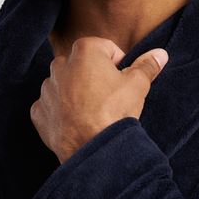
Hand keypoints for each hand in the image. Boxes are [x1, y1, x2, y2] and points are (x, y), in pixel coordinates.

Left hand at [30, 37, 168, 164]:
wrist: (94, 149)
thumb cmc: (115, 112)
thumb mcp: (137, 85)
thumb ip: (147, 66)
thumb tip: (160, 54)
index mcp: (84, 51)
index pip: (105, 48)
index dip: (117, 64)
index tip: (122, 80)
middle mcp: (60, 65)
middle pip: (81, 65)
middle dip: (93, 76)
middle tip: (107, 97)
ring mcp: (47, 90)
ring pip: (63, 85)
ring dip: (75, 93)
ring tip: (92, 112)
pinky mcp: (39, 112)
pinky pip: (51, 106)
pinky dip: (60, 112)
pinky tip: (76, 123)